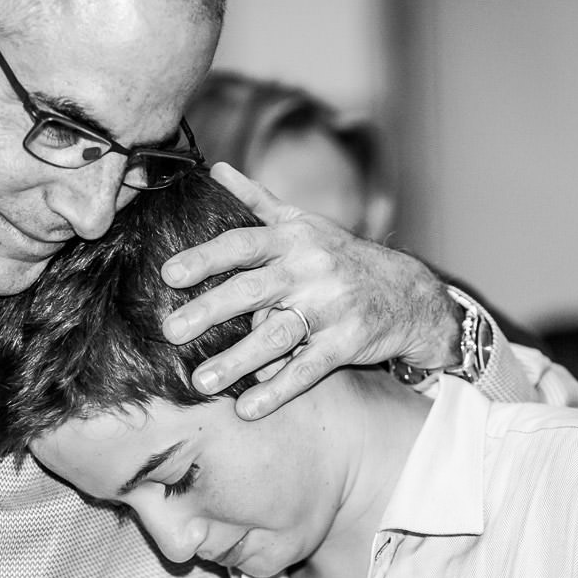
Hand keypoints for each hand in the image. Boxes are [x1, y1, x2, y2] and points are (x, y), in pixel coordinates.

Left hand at [160, 163, 461, 418]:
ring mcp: (330, 307)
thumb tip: (215, 169)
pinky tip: (247, 408)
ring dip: (237, 360)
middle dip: (209, 310)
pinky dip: (277, 390)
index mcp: (292, 239)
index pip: (242, 244)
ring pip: (277, 334)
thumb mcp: (303, 223)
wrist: (409, 292)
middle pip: (252, 289)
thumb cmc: (340, 256)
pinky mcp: (348, 343)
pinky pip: (307, 369)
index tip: (168, 275)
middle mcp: (309, 269)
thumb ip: (257, 201)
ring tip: (201, 382)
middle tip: (169, 331)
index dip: (205, 258)